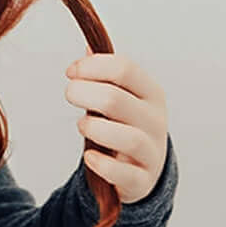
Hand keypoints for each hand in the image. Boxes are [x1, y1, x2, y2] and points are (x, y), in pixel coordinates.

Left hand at [64, 53, 168, 203]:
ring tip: (82, 125)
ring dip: (93, 128)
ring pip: (124, 137)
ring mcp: (152, 151)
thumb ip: (105, 74)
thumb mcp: (121, 96)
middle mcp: (155, 120)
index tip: (71, 72)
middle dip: (83, 94)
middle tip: (70, 94)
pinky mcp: (142, 179)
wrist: (144, 169)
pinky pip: (122, 173)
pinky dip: (101, 164)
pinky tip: (90, 157)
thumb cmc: (125, 125)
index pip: (124, 68)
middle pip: (115, 100)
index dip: (91, 67)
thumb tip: (88, 47)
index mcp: (151, 93)